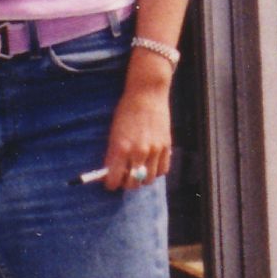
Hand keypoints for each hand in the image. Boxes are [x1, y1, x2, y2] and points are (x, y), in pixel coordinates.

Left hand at [102, 54, 174, 192]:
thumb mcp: (114, 133)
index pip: (113, 180)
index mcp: (121, 148)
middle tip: (124, 176)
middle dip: (126, 183)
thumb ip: (113, 155)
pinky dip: (155, 171)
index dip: (110, 183)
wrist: (146, 93)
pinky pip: (162, 170)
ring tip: (138, 170)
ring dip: (141, 179)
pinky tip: (150, 164)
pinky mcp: (166, 146)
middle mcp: (138, 151)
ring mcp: (154, 150)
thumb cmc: (126, 111)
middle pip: (132, 184)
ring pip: (148, 180)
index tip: (110, 181)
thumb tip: (110, 174)